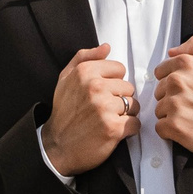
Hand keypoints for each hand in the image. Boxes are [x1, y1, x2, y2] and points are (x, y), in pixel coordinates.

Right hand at [41, 43, 136, 174]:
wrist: (57, 146)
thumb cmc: (64, 112)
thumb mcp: (65, 79)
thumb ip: (84, 58)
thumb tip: (107, 47)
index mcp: (85, 72)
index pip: (119, 69)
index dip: (113, 82)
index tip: (102, 93)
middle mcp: (95, 87)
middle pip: (128, 87)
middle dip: (120, 99)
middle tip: (103, 110)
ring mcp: (105, 107)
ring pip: (134, 105)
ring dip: (125, 114)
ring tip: (108, 120)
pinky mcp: (113, 128)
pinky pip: (135, 123)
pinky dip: (128, 130)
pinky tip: (113, 132)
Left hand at [152, 36, 192, 161]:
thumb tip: (172, 51)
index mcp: (186, 64)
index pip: (161, 72)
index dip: (173, 83)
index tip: (188, 91)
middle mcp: (178, 81)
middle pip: (159, 91)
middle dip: (173, 98)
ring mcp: (175, 104)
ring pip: (159, 110)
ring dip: (172, 115)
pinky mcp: (174, 126)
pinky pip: (160, 128)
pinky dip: (171, 132)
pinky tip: (188, 129)